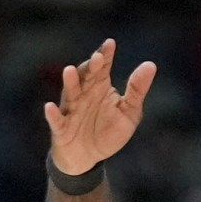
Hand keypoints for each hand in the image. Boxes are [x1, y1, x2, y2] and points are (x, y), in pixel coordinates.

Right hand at [44, 39, 155, 175]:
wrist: (89, 157)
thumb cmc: (108, 131)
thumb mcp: (129, 112)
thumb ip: (137, 90)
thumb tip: (150, 64)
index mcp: (100, 88)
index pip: (103, 68)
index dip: (106, 56)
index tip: (110, 44)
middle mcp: (84, 94)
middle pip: (86, 78)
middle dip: (91, 68)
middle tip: (98, 58)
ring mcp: (71, 110)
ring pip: (70, 94)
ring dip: (70, 83)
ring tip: (70, 71)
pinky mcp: (62, 127)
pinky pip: (56, 120)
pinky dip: (53, 114)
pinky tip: (50, 107)